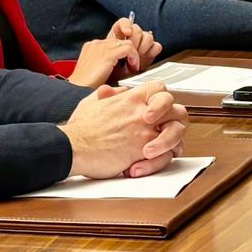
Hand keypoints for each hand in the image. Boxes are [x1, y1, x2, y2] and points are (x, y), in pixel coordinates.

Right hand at [60, 85, 187, 178]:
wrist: (74, 147)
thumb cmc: (80, 129)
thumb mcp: (92, 102)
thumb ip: (109, 95)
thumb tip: (116, 91)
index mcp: (131, 99)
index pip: (160, 88)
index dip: (162, 99)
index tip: (156, 111)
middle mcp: (142, 113)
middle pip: (177, 110)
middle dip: (175, 122)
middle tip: (165, 132)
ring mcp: (145, 132)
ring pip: (177, 132)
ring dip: (172, 143)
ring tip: (156, 150)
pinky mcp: (144, 151)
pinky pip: (167, 155)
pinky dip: (161, 161)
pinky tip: (145, 163)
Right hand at [66, 17, 160, 88]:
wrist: (76, 92)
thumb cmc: (90, 87)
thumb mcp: (105, 71)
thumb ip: (117, 62)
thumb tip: (135, 61)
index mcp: (95, 46)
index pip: (118, 33)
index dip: (129, 43)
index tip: (133, 56)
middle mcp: (97, 43)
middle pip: (126, 33)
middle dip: (136, 46)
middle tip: (136, 61)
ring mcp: (101, 46)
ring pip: (129, 40)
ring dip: (136, 53)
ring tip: (134, 66)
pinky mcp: (106, 53)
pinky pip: (128, 47)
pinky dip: (134, 57)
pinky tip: (132, 68)